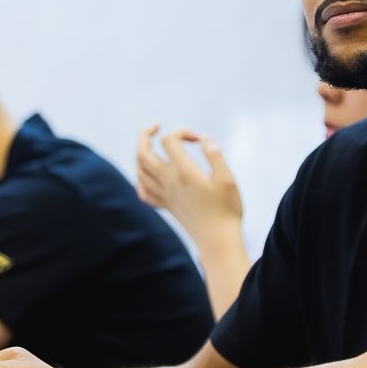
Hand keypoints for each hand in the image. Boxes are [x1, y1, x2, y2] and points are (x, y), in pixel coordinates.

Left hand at [136, 125, 243, 253]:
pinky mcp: (165, 206)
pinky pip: (143, 191)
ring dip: (142, 153)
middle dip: (145, 135)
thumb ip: (215, 154)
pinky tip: (151, 175)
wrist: (217, 240)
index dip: (183, 131)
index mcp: (184, 172)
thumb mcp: (227, 178)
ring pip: (139, 170)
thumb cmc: (227, 209)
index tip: (198, 139)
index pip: (169, 140)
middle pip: (142, 152)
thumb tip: (203, 137)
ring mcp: (164, 195)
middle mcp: (169, 181)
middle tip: (156, 127)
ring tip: (154, 147)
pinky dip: (142, 178)